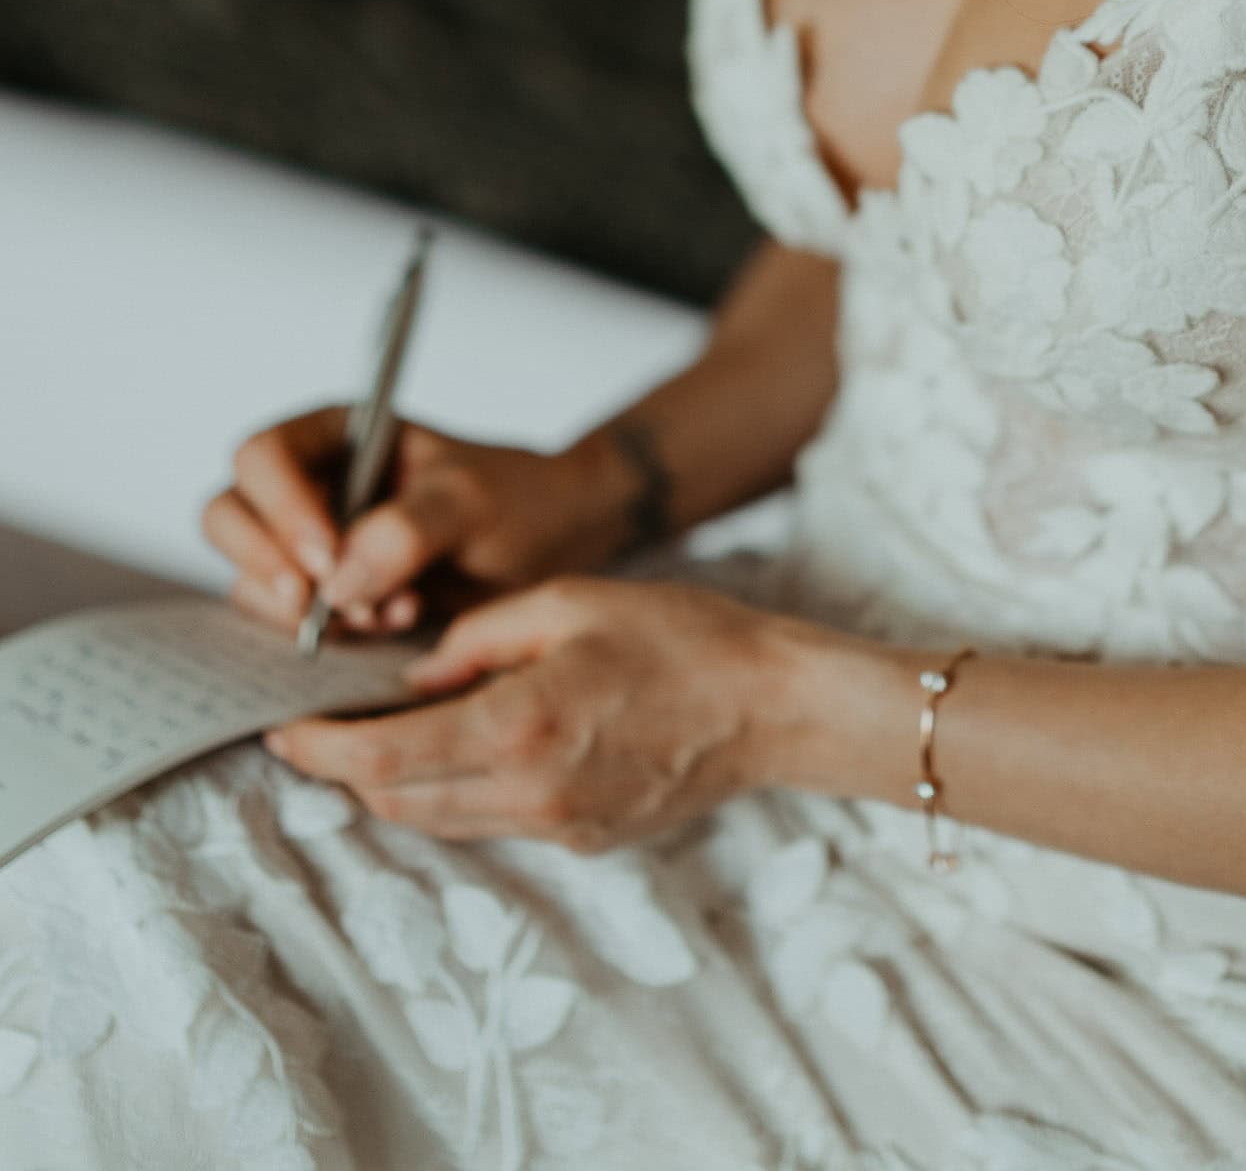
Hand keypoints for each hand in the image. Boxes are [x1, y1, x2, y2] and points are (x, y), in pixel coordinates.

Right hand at [202, 410, 624, 638]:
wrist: (554, 541)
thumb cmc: (516, 498)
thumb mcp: (472, 500)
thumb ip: (408, 529)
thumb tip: (338, 581)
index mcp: (336, 434)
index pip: (263, 457)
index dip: (281, 509)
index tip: (329, 557)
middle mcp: (309, 484)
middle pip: (228, 516)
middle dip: (270, 567)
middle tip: (325, 605)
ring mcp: (308, 543)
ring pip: (248, 578)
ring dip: (305, 610)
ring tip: (390, 613)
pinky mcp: (323, 597)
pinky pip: (283, 622)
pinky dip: (324, 635)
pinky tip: (391, 625)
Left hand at [261, 573, 799, 849]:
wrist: (771, 706)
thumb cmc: (683, 636)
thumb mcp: (570, 600)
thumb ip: (479, 636)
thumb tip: (415, 672)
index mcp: (519, 724)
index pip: (381, 758)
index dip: (317, 747)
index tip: (282, 725)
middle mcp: (529, 792)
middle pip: (396, 801)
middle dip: (347, 765)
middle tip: (324, 718)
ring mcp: (557, 826)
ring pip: (439, 819)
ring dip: (398, 780)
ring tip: (388, 725)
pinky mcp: (581, 839)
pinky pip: (492, 820)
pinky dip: (458, 787)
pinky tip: (470, 738)